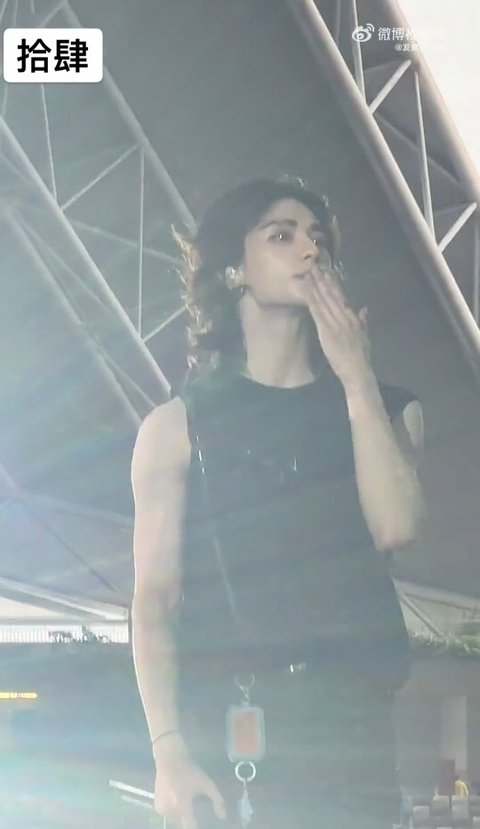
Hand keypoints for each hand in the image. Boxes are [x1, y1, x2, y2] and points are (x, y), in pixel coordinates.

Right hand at [154, 741, 225, 828]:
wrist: (169, 759)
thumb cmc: (189, 771)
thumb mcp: (206, 783)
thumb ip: (217, 800)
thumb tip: (222, 816)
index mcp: (182, 806)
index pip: (190, 827)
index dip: (196, 826)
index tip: (203, 823)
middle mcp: (169, 810)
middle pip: (182, 824)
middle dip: (189, 819)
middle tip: (194, 808)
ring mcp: (161, 809)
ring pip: (175, 821)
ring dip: (181, 816)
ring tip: (186, 803)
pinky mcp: (156, 806)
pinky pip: (167, 816)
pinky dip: (173, 812)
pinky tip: (177, 801)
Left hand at [302, 265, 370, 386]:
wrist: (358, 371)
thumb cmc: (360, 357)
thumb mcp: (364, 337)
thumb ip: (363, 322)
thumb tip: (364, 309)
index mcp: (353, 318)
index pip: (342, 296)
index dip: (334, 282)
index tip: (328, 269)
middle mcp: (345, 317)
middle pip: (332, 294)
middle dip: (323, 278)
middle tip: (315, 263)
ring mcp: (336, 324)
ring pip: (324, 300)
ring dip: (316, 285)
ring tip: (309, 271)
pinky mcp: (327, 332)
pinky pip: (317, 312)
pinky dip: (311, 300)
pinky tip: (306, 290)